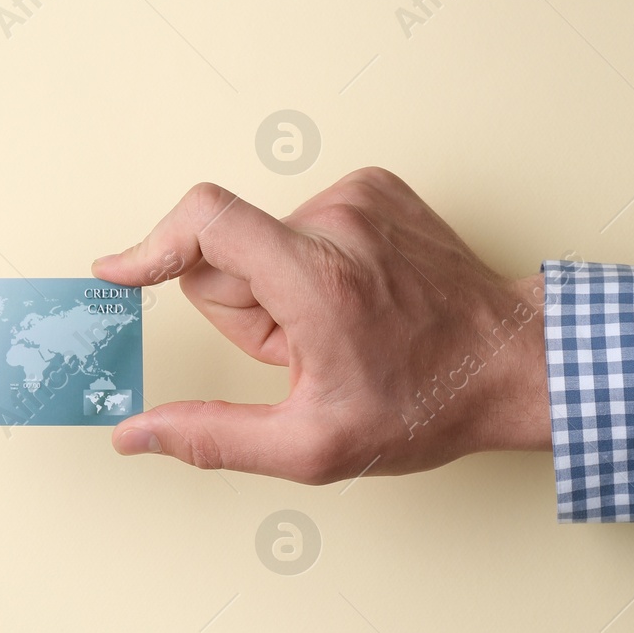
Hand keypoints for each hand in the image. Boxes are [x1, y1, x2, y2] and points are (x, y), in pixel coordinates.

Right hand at [90, 168, 551, 481]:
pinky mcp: (376, 185)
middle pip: (226, 251)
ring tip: (339, 325)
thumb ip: (212, 439)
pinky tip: (357, 296)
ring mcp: (361, 195)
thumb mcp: (313, 447)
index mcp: (317, 280)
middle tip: (301, 348)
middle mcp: (338, 222)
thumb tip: (135, 435)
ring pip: (263, 240)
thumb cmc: (426, 404)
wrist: (513, 363)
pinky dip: (312, 262)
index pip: (206, 221)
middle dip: (245, 304)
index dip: (151, 246)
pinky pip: (300, 222)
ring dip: (281, 287)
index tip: (120, 273)